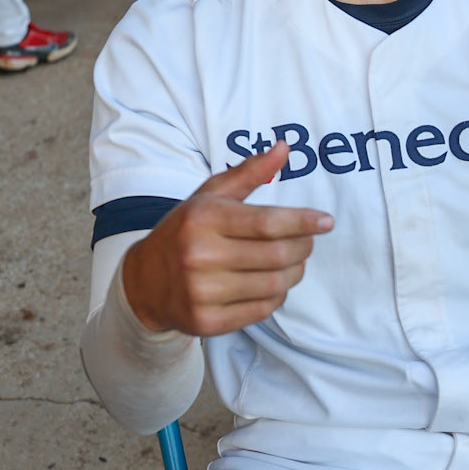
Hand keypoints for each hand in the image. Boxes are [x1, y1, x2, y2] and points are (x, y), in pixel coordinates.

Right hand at [121, 140, 331, 336]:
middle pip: (277, 256)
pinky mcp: (207, 322)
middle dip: (303, 248)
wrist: (142, 282)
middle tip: (307, 242)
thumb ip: (249, 172)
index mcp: (203, 219)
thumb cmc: (183, 232)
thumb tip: (285, 147)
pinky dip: (277, 295)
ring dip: (295, 272)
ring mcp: (202, 292)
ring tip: (292, 262)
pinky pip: (263, 309)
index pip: (266, 223)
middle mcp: (200, 256)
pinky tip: (271, 283)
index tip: (326, 221)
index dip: (303, 222)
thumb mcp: (209, 197)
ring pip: (275, 285)